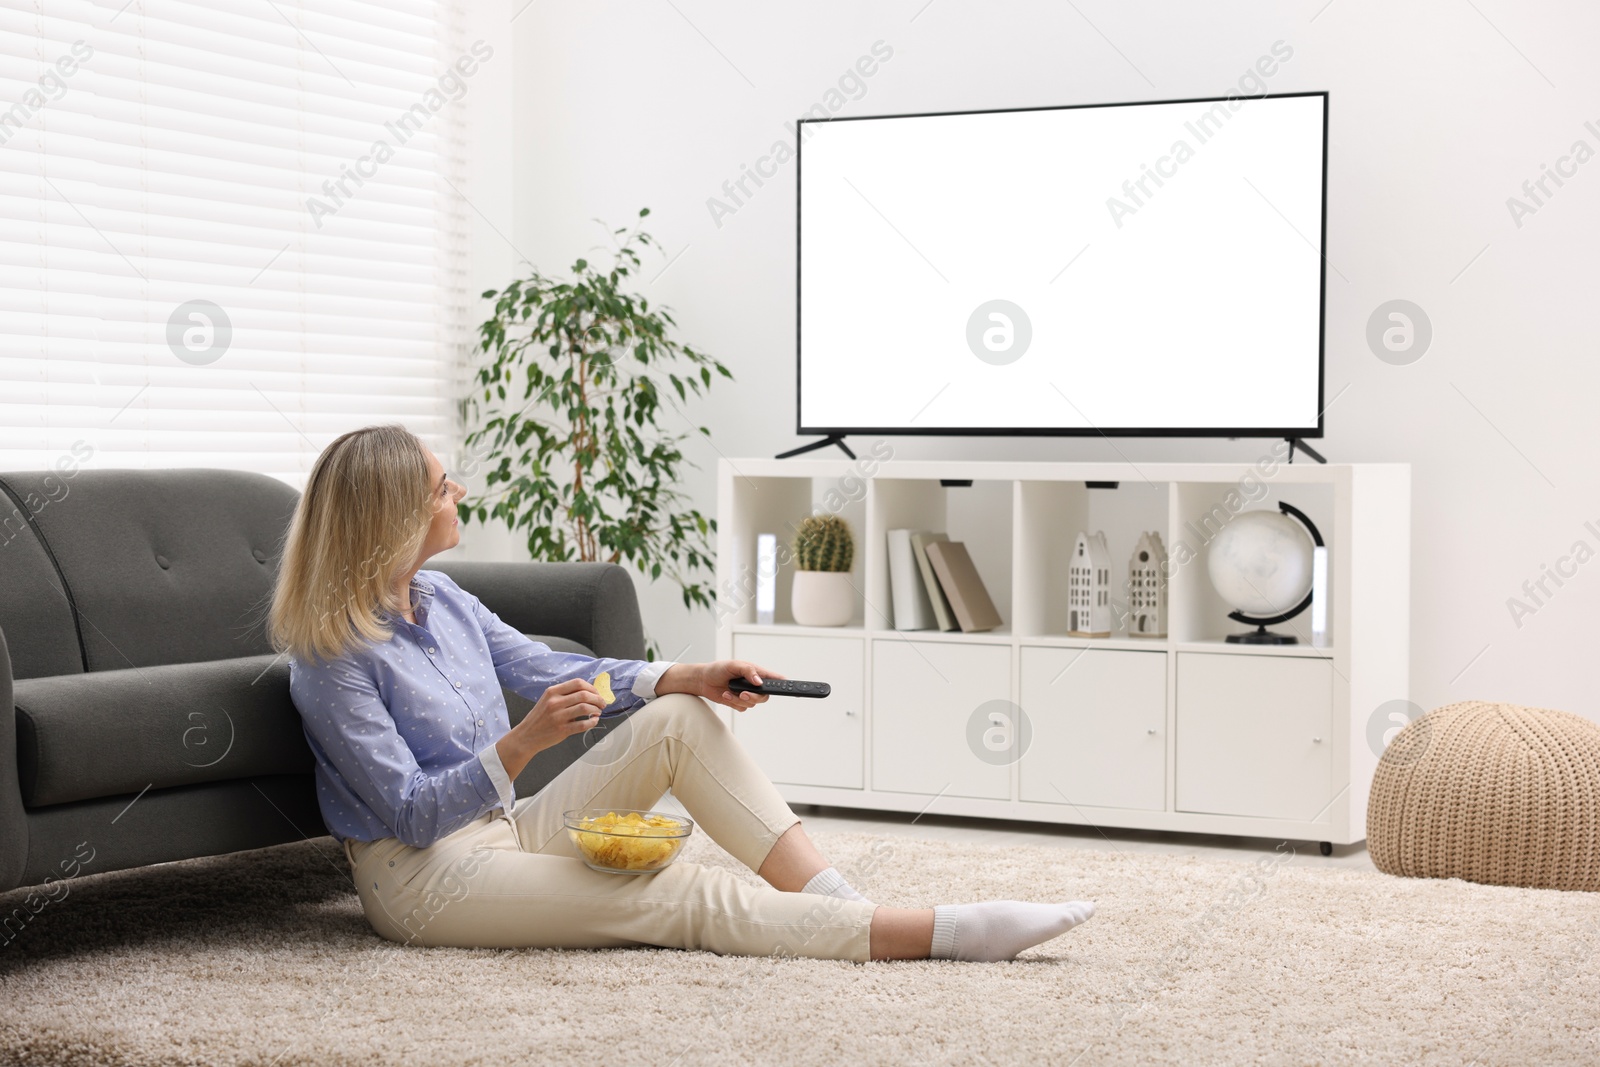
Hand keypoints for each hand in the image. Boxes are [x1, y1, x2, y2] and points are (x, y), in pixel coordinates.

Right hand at [513, 678, 608, 754]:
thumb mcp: (548, 700)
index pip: (577, 683)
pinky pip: (583, 725)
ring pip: (585, 708)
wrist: (527, 736)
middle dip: (598, 699)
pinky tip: (594, 721)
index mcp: (552, 692)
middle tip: (602, 703)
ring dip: (596, 709)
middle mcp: (555, 702)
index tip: (596, 693)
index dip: (591, 687)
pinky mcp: (562, 730)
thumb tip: (588, 693)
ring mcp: (558, 716)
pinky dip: (592, 722)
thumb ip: (564, 695)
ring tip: (598, 712)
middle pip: (584, 695)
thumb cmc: (540, 717)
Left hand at [659, 660, 784, 711]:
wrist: (704, 681)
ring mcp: (747, 694)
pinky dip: (733, 703)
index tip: (790, 689)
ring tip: (728, 690)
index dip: (784, 684)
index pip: (774, 679)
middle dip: (753, 697)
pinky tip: (726, 695)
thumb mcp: (734, 665)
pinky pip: (742, 708)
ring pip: (752, 703)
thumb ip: (748, 671)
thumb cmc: (718, 669)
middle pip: (764, 696)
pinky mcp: (739, 702)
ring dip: (738, 699)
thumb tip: (759, 681)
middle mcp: (754, 685)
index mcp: (756, 673)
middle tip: (742, 694)